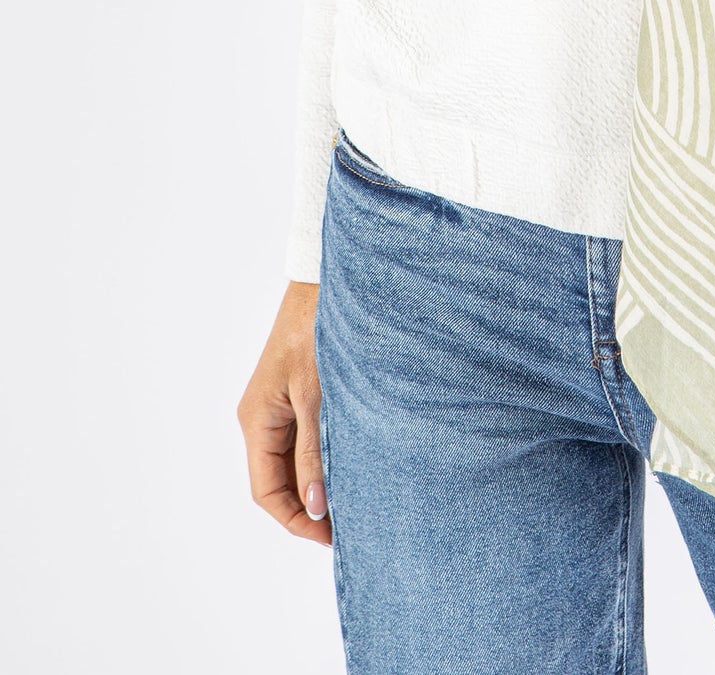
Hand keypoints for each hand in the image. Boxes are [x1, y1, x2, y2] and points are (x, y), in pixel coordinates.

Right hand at [237, 280, 331, 545]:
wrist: (325, 279)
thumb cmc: (316, 330)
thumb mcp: (317, 396)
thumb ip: (316, 452)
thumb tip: (317, 508)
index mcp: (257, 420)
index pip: (266, 491)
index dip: (295, 520)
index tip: (331, 537)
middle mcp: (262, 417)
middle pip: (279, 480)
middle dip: (309, 507)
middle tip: (350, 524)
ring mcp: (279, 404)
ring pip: (294, 459)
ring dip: (319, 482)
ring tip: (355, 498)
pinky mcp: (298, 391)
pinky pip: (306, 437)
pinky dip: (325, 456)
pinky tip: (352, 461)